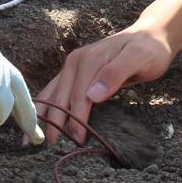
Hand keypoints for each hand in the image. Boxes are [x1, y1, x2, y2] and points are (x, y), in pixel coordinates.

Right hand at [35, 23, 176, 145]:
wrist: (150, 35)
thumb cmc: (148, 50)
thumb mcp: (138, 58)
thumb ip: (116, 73)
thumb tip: (93, 96)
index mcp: (89, 60)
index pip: (79, 96)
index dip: (77, 119)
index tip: (78, 139)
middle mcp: (76, 61)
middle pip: (61, 97)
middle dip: (54, 122)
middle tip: (51, 147)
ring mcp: (72, 65)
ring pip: (52, 94)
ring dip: (42, 116)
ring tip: (31, 140)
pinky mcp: (74, 71)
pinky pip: (55, 90)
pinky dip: (45, 106)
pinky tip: (37, 120)